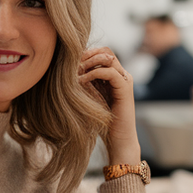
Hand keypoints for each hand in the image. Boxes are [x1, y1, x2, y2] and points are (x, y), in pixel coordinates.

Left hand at [78, 46, 139, 164]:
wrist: (118, 141)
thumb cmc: (102, 124)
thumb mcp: (88, 98)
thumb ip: (83, 84)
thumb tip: (67, 71)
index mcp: (113, 76)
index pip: (101, 53)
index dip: (85, 54)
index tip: (70, 64)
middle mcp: (121, 75)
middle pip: (105, 51)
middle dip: (87, 55)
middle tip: (72, 66)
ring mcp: (124, 80)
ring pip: (108, 57)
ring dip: (89, 62)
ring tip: (76, 73)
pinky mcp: (125, 88)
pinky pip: (109, 72)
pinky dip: (93, 73)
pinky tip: (81, 81)